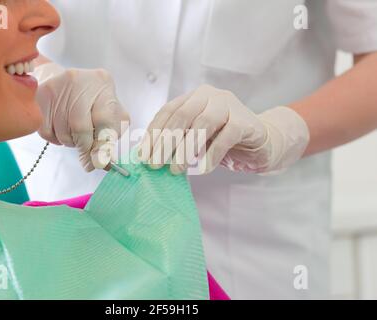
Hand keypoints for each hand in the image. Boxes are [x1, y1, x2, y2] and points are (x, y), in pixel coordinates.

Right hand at [34, 63, 129, 171]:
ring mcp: (56, 88)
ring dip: (72, 142)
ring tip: (75, 133)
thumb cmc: (91, 100)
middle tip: (89, 162)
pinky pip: (48, 133)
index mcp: (102, 82)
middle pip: (81, 128)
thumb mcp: (109, 110)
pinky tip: (62, 128)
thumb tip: (106, 162)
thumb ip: (112, 134)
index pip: (105, 119)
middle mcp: (79, 81)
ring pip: (64, 133)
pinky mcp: (39, 98)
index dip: (103, 145)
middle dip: (86, 149)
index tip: (101, 163)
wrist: (60, 80)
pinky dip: (57, 139)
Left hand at [139, 85, 308, 174]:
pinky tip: (203, 169)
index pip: (168, 111)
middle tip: (156, 164)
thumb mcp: (195, 138)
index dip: (154, 133)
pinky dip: (212, 155)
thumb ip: (176, 140)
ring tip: (176, 170)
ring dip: (186, 149)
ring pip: (203, 124)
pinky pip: (225, 137)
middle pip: (182, 116)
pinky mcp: (246, 121)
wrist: (261, 143)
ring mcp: (230, 105)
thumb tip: (147, 154)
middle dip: (166, 142)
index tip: (144, 155)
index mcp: (194, 97)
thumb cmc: (222, 141)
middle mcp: (210, 95)